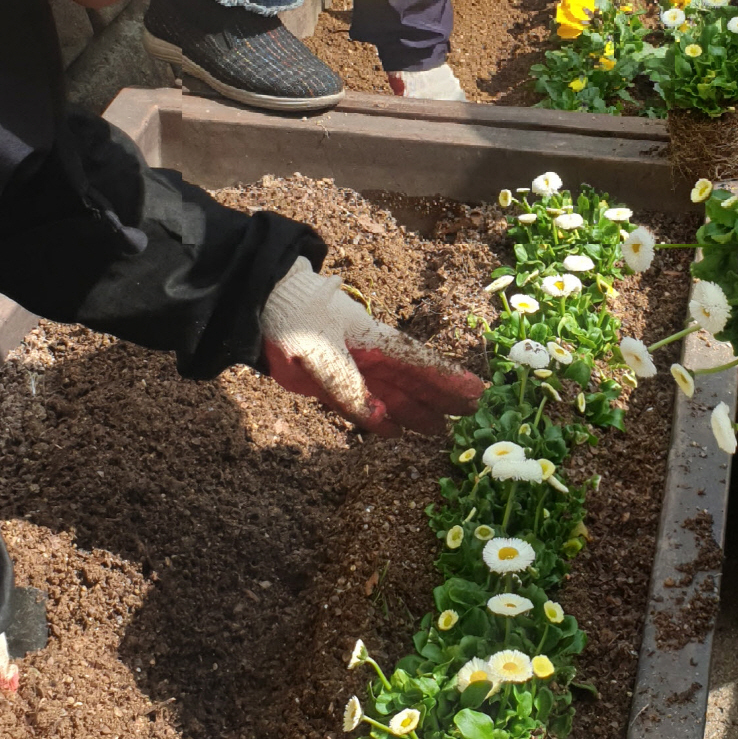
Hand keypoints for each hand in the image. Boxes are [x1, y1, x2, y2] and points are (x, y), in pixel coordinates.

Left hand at [261, 258, 483, 435]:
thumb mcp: (321, 352)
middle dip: (440, 398)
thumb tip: (383, 421)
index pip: (419, 363)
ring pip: (391, 395)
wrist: (261, 306)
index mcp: (375, 341)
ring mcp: (352, 369)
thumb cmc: (297, 317)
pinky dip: (380, 419)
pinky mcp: (331, 382)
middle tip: (472, 415)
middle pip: (412, 381)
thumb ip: (349, 387)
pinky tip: (394, 432)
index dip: (447, 379)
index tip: (475, 392)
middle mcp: (370, 356)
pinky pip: (363, 404)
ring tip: (441, 430)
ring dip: (415, 412)